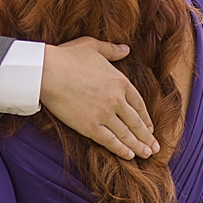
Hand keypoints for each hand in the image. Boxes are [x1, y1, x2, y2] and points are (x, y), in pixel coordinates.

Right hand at [41, 37, 157, 160]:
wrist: (47, 71)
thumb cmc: (67, 57)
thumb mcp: (93, 46)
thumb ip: (112, 50)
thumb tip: (126, 48)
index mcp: (120, 82)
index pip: (139, 104)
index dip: (145, 118)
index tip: (150, 128)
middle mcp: (117, 100)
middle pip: (136, 122)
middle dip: (146, 136)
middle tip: (155, 147)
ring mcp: (104, 114)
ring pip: (126, 134)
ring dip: (138, 146)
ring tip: (147, 154)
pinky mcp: (90, 126)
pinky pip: (110, 140)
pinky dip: (120, 149)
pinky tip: (129, 156)